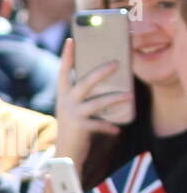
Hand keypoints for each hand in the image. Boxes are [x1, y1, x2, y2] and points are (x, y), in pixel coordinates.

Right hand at [53, 37, 132, 164]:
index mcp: (63, 95)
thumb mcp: (75, 109)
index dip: (67, 56)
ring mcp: (72, 114)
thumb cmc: (74, 127)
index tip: (71, 40)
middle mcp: (65, 103)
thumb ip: (85, 96)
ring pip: (98, 102)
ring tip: (130, 96)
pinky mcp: (80, 127)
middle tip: (117, 63)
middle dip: (101, 72)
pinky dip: (110, 127)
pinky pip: (100, 124)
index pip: (63, 72)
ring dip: (115, 99)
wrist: (65, 152)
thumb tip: (108, 81)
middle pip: (84, 82)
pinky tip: (117, 130)